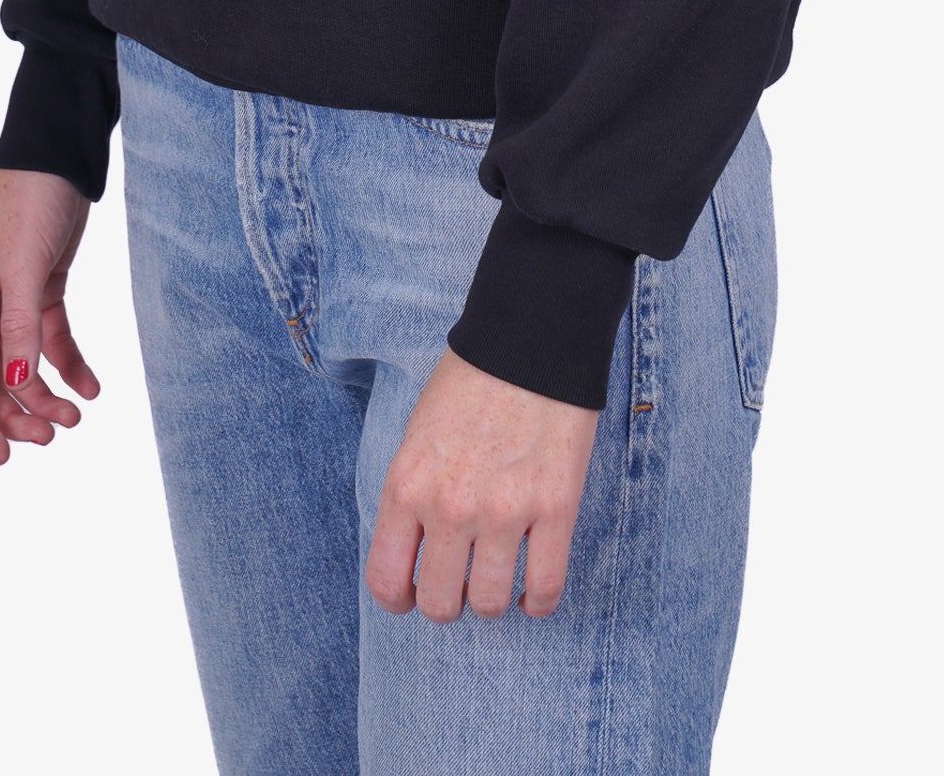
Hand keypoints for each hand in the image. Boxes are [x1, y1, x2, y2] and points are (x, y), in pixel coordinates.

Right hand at [0, 168, 98, 464]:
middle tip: (54, 436)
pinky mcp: (41, 291)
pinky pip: (49, 341)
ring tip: (76, 417)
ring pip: (19, 367)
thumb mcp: (26, 265)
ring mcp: (10, 301)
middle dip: (17, 414)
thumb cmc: (31, 200)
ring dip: (44, 396)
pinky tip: (91, 387)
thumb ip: (20, 326)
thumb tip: (15, 384)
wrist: (59, 154)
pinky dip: (68, 366)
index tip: (3, 457)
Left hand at [366, 346, 600, 621]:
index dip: (400, 599)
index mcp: (408, 484)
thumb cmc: (471, 380)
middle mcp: (451, 506)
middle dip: (448, 601)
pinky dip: (538, 602)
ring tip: (497, 578)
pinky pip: (545, 589)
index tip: (413, 593)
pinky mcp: (556, 509)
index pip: (387, 580)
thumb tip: (418, 550)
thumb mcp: (418, 433)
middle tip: (460, 581)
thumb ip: (413, 493)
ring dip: (492, 600)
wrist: (531, 338)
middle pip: (441, 604)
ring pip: (490, 604)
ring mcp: (505, 511)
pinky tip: (533, 593)